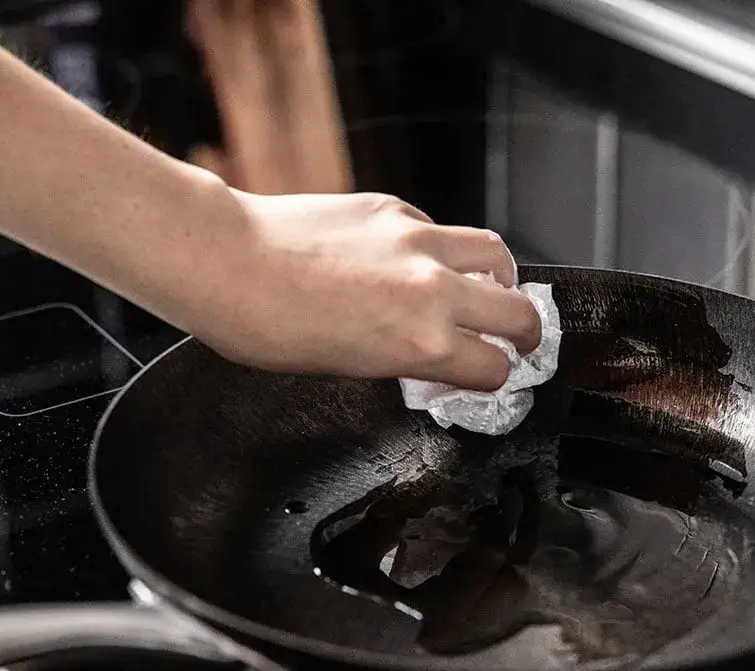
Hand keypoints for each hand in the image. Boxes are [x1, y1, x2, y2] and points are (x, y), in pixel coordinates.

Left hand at [190, 190, 541, 390]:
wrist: (229, 262)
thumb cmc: (267, 327)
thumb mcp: (346, 367)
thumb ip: (402, 358)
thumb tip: (428, 354)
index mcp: (422, 344)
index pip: (494, 366)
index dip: (496, 377)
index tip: (491, 376)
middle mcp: (432, 290)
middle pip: (518, 311)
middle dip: (526, 333)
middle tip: (519, 339)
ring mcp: (417, 241)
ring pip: (493, 253)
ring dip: (501, 277)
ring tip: (489, 288)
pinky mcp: (393, 209)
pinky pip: (439, 229)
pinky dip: (442, 249)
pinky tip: (415, 261)